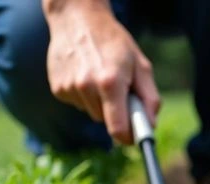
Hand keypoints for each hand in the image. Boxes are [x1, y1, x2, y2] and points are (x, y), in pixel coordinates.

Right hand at [44, 1, 159, 144]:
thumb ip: (149, 97)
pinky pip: (79, 103)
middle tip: (118, 88)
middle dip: (116, 112)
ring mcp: (69, 88)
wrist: (76, 19)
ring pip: (92, 113)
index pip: (118, 129)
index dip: (128, 137)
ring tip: (99, 76)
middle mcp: (87, 87)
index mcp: (110, 82)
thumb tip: (151, 125)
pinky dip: (84, 95)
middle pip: (106, 121)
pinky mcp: (57, 88)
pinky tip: (84, 74)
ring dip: (99, 103)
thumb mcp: (140, 64)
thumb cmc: (114, 42)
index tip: (134, 138)